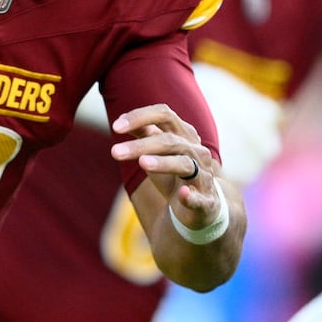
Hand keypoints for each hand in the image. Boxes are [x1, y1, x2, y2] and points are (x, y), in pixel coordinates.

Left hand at [111, 102, 223, 229]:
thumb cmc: (173, 174)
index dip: (140, 117)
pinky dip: (191, 196)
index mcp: (184, 135)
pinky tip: (183, 195)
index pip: (165, 115)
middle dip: (142, 145)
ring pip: (184, 164)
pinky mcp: (206, 201)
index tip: (115, 127)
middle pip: (170, 141)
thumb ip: (144, 134)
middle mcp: (196, 151)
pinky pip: (200, 198)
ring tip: (142, 163)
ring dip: (163, 163)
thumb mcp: (157, 151)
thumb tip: (120, 120)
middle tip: (114, 152)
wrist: (201, 205)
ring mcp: (203, 175)